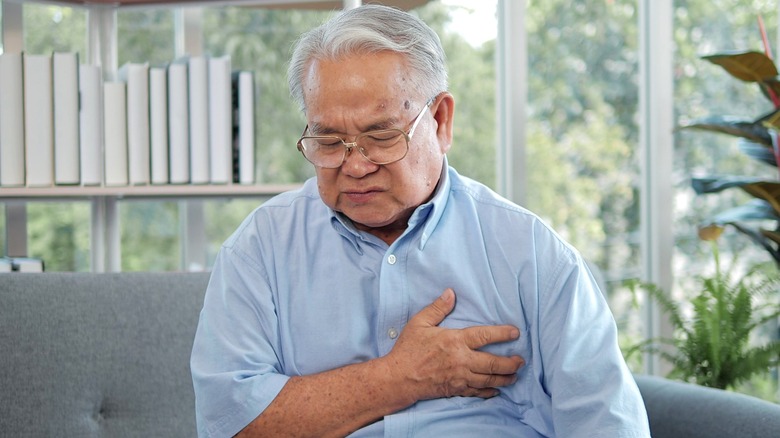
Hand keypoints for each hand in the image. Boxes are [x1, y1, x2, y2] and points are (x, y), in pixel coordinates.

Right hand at [384, 288, 523, 401]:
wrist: (399, 377)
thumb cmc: (408, 349)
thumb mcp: (419, 323)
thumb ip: (437, 308)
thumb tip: (450, 293)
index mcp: (455, 341)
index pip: (485, 336)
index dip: (503, 334)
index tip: (516, 333)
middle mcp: (462, 360)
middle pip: (493, 363)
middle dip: (510, 363)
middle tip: (521, 360)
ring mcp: (460, 377)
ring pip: (489, 380)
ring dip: (504, 378)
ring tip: (514, 376)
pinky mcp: (455, 390)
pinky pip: (477, 392)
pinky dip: (489, 392)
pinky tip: (496, 391)